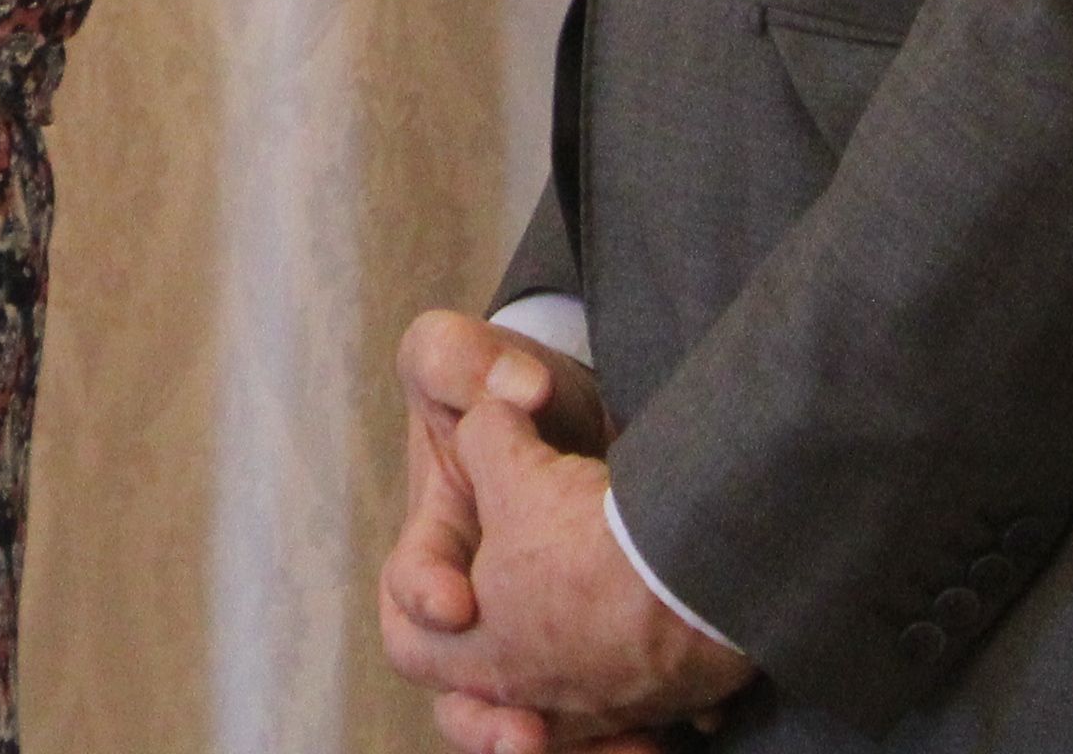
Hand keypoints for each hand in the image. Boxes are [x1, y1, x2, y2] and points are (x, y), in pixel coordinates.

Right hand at [382, 317, 655, 753]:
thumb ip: (457, 358)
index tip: (458, 602)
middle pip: (458, 695)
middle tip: (521, 733)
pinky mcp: (599, 669)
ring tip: (604, 749)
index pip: (408, 593)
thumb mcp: (465, 358)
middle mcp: (481, 618)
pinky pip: (600, 729)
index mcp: (434, 549)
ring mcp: (539, 651)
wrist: (590, 418)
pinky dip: (623, 741)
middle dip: (481, 722)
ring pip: (527, 726)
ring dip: (557, 748)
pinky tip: (664, 738)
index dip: (424, 599)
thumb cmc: (516, 391)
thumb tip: (520, 391)